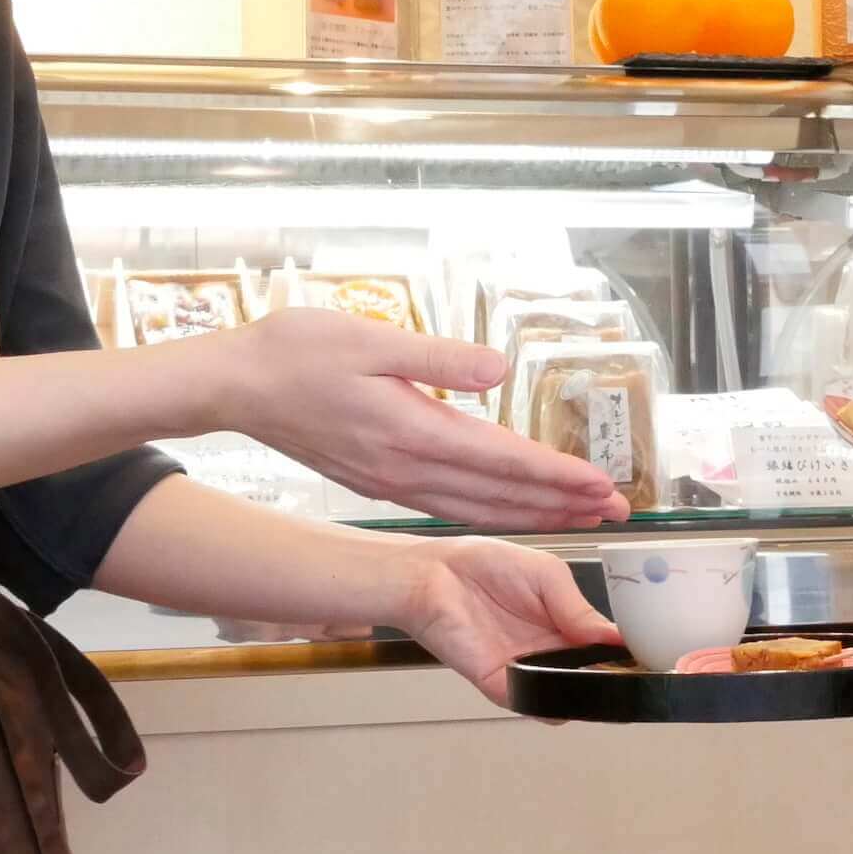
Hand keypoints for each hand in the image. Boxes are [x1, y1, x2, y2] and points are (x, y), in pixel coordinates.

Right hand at [192, 309, 631, 530]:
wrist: (236, 384)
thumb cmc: (296, 351)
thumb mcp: (370, 338)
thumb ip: (438, 357)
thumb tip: (497, 370)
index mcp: (410, 432)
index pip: (502, 461)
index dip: (557, 476)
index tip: (603, 485)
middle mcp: (405, 468)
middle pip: (500, 497)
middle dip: (563, 505)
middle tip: (616, 512)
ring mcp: (391, 481)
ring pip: (478, 508)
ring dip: (533, 512)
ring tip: (581, 515)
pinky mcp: (379, 480)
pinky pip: (450, 506)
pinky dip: (493, 510)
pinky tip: (513, 508)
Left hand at [393, 537, 619, 706]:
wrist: (434, 575)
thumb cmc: (486, 565)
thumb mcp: (548, 575)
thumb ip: (579, 608)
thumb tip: (616, 638)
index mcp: (563, 623)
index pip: (601, 647)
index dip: (623, 655)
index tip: (649, 660)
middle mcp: (548, 651)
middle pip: (589, 677)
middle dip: (611, 681)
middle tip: (635, 679)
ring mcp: (525, 670)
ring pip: (566, 697)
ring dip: (586, 696)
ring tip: (607, 686)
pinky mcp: (500, 685)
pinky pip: (532, 704)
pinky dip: (553, 704)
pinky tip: (569, 691)